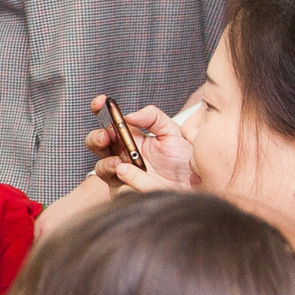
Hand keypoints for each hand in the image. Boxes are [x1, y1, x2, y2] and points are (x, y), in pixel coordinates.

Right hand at [80, 99, 197, 191]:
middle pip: (97, 144)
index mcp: (131, 137)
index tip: (100, 101)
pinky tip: (131, 176)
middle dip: (96, 138)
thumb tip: (129, 116)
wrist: (198, 185)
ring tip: (118, 163)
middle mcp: (122, 154)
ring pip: (101, 168)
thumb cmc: (184, 160)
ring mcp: (122, 174)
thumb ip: (153, 117)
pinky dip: (124, 181)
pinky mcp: (127, 192)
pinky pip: (119, 188)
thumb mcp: (172, 132)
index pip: (109, 122)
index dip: (101, 110)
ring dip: (106, 163)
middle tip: (105, 136)